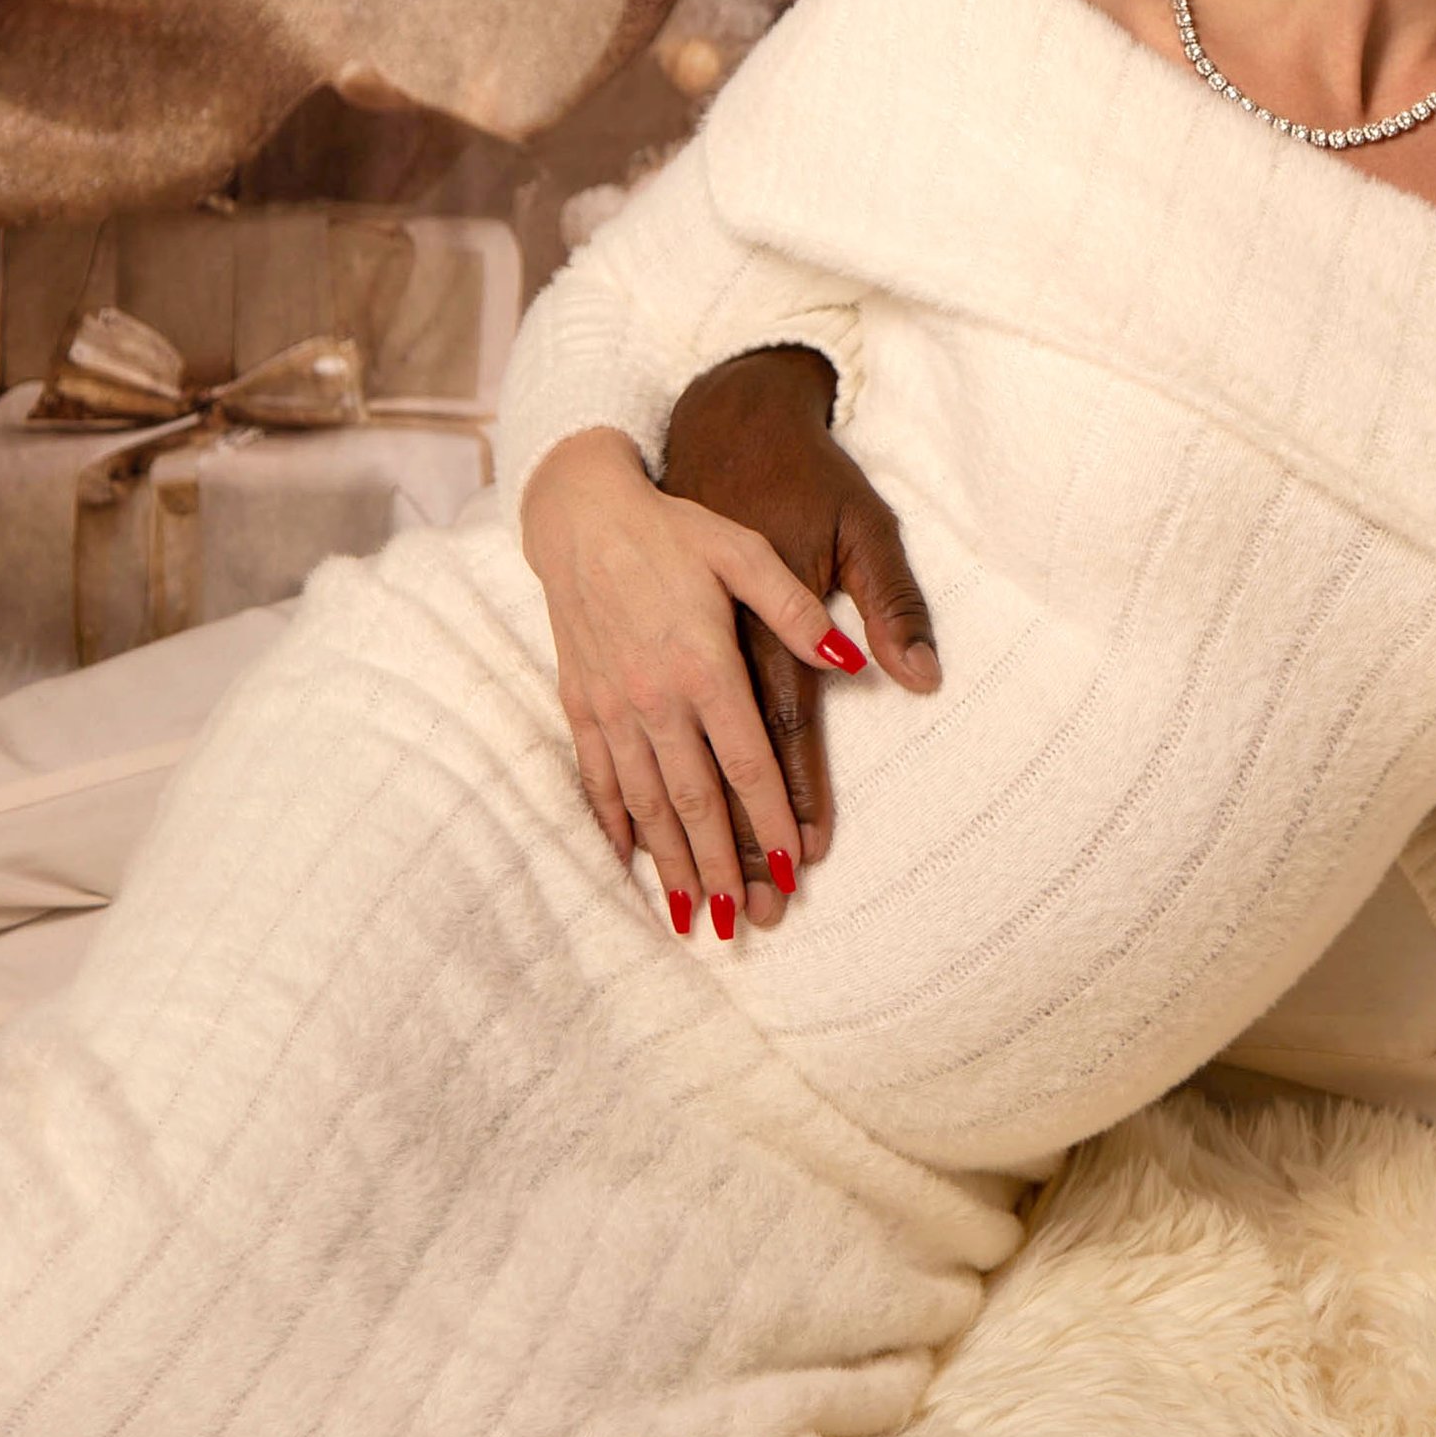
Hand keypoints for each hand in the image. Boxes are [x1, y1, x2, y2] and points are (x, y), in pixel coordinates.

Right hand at [516, 413, 867, 935]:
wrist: (583, 512)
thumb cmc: (677, 529)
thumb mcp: (746, 552)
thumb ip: (798, 611)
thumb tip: (854, 661)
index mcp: (704, 663)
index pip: (749, 761)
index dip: (774, 818)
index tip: (798, 868)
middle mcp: (654, 696)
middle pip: (696, 800)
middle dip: (722, 868)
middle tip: (747, 925)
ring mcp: (611, 705)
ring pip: (646, 802)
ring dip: (669, 864)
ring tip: (693, 917)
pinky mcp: (581, 702)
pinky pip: (597, 778)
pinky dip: (614, 825)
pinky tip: (627, 863)